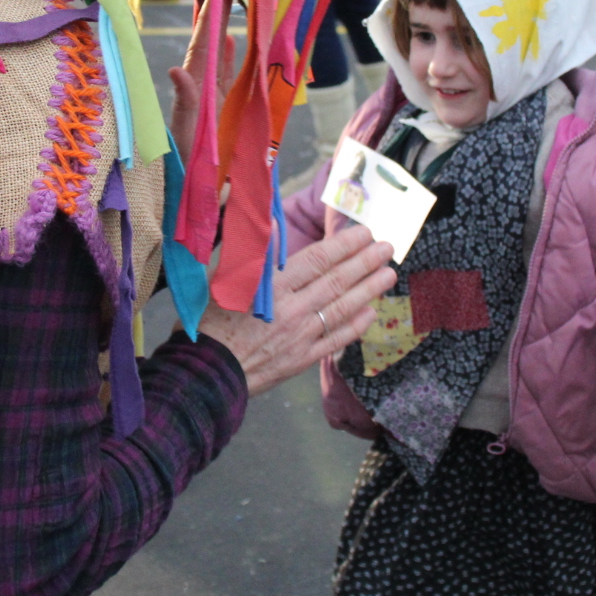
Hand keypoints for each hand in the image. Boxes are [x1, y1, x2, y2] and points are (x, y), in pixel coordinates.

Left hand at [167, 18, 236, 164]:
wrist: (194, 184)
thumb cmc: (186, 158)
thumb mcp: (184, 128)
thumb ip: (185, 99)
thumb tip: (176, 70)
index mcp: (194, 87)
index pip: (202, 47)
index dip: (207, 22)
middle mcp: (203, 87)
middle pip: (210, 47)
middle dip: (215, 19)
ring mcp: (213, 96)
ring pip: (220, 58)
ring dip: (222, 34)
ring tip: (226, 9)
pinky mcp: (223, 108)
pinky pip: (228, 77)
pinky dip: (230, 59)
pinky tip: (231, 42)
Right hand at [196, 226, 395, 395]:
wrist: (206, 375)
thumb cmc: (207, 324)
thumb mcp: (222, 279)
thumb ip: (252, 250)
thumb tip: (270, 221)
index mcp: (272, 287)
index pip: (317, 260)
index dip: (344, 245)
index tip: (365, 232)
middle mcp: (291, 309)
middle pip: (336, 281)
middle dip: (365, 262)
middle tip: (388, 247)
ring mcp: (300, 336)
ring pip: (342, 308)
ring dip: (369, 290)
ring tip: (389, 274)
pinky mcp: (301, 359)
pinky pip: (335, 340)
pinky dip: (354, 326)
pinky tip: (370, 313)